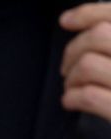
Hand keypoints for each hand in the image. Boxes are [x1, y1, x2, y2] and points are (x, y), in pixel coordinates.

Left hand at [60, 5, 110, 121]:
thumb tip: (74, 21)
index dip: (87, 13)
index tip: (66, 21)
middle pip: (97, 36)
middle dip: (73, 51)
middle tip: (66, 68)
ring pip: (88, 65)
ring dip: (71, 77)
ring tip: (71, 87)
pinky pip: (90, 96)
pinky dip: (72, 98)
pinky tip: (70, 101)